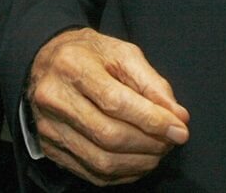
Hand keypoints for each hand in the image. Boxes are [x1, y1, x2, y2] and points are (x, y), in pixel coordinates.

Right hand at [27, 27, 189, 185]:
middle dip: (149, 143)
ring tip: (158, 151)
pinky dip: (123, 173)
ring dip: (139, 162)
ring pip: (101, 160)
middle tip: (171, 140)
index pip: (115, 102)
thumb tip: (178, 116)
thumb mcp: (122, 53)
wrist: (45, 61)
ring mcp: (49, 126)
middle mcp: (54, 97)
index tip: (180, 129)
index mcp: (72, 65)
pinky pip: (92, 172)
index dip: (151, 120)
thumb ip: (152, 83)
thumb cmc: (88, 55)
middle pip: (108, 135)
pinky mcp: (50, 147)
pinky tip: (138, 160)